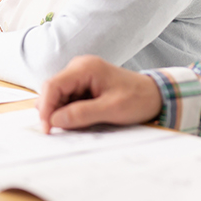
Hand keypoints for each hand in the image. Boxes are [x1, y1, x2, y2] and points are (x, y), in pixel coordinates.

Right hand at [36, 55, 162, 132]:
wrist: (155, 95)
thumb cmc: (138, 98)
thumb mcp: (111, 109)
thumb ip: (82, 114)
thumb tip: (55, 120)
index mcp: (85, 67)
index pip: (53, 85)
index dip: (45, 107)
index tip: (47, 129)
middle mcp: (79, 67)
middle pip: (53, 90)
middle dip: (51, 111)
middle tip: (56, 132)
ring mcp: (80, 75)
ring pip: (58, 96)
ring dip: (60, 113)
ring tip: (75, 126)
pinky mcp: (83, 85)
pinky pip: (68, 99)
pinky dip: (69, 112)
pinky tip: (79, 121)